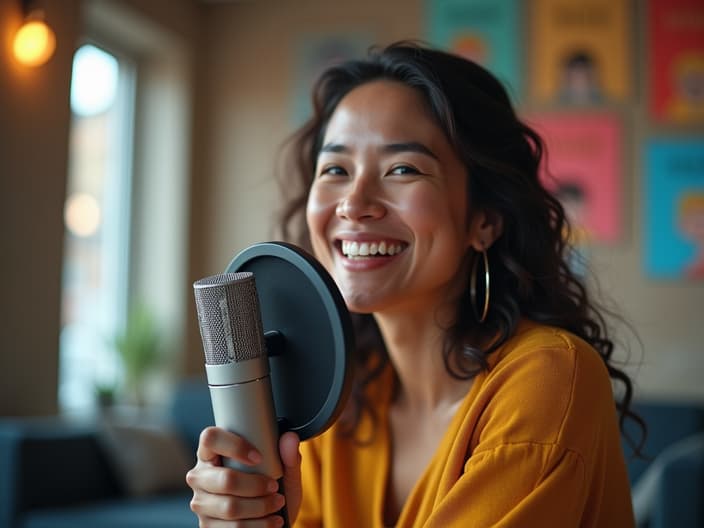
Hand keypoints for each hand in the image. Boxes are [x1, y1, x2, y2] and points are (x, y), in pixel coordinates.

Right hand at [186, 426, 301, 526]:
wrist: (268, 521)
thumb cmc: (270, 488)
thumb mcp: (284, 471)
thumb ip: (288, 455)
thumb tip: (290, 438)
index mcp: (212, 453)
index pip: (211, 438)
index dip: (234, 446)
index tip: (258, 457)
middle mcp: (200, 477)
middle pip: (225, 479)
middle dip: (256, 485)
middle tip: (274, 486)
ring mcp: (201, 504)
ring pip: (230, 507)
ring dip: (261, 507)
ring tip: (277, 503)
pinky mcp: (207, 527)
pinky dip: (259, 525)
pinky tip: (272, 520)